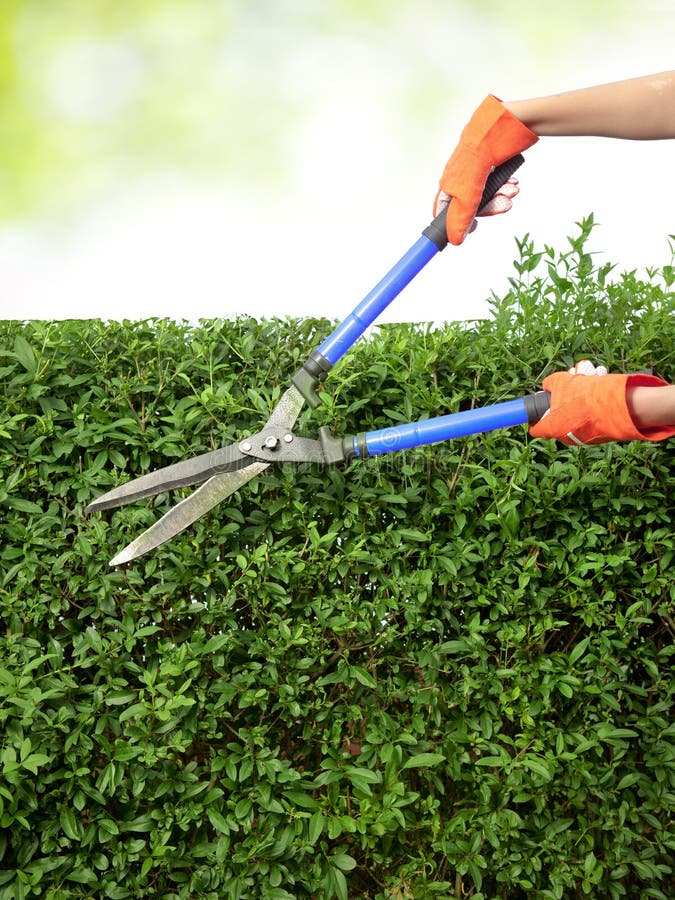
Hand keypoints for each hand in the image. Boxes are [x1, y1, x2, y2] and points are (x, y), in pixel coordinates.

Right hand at [433, 95, 537, 244]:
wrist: (510, 119)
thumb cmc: (483, 148)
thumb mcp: (470, 189)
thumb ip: (462, 216)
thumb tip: (455, 240)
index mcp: (448, 183)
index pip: (445, 213)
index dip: (456, 224)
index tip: (470, 230)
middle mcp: (459, 178)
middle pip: (469, 206)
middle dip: (488, 208)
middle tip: (503, 206)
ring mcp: (474, 171)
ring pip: (485, 195)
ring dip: (500, 197)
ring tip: (511, 192)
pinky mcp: (489, 164)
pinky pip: (495, 183)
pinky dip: (504, 186)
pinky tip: (512, 183)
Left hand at [530, 360, 671, 444]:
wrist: (617, 407)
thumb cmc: (582, 396)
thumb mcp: (561, 382)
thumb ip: (551, 383)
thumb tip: (548, 385)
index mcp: (553, 428)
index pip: (537, 428)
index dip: (534, 417)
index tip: (537, 405)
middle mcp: (567, 435)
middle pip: (560, 412)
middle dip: (565, 391)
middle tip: (573, 374)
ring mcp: (585, 434)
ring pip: (578, 407)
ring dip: (582, 387)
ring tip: (591, 371)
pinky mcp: (600, 430)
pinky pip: (592, 410)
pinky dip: (595, 395)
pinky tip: (601, 377)